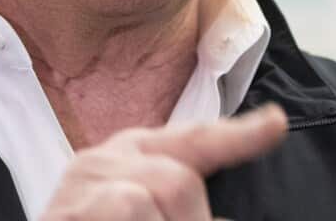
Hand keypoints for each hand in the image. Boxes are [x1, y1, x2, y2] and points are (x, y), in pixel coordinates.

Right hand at [39, 104, 286, 220]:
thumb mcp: (150, 216)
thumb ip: (181, 212)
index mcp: (132, 158)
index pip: (193, 139)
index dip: (237, 135)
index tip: (275, 124)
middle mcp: (102, 162)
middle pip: (177, 179)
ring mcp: (76, 188)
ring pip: (144, 201)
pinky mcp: (60, 214)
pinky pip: (120, 207)